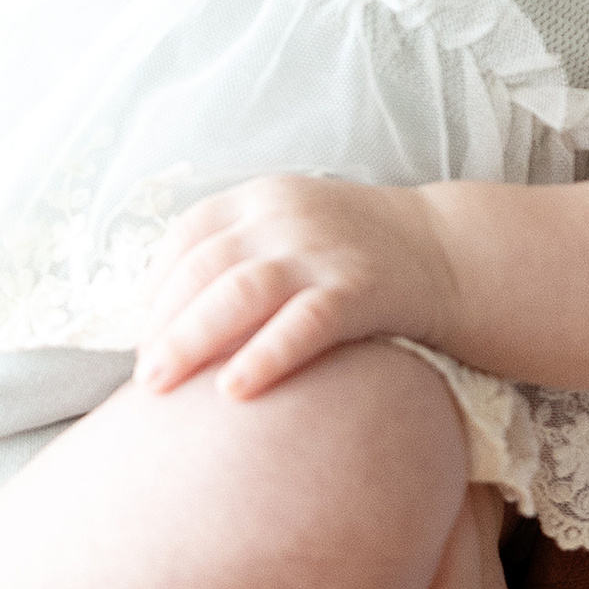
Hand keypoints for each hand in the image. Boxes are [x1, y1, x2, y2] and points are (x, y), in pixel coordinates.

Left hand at [136, 174, 445, 397]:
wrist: (445, 251)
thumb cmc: (352, 252)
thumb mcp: (291, 229)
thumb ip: (237, 256)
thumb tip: (164, 322)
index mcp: (261, 197)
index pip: (188, 236)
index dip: (155, 289)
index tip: (142, 337)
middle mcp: (285, 217)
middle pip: (204, 268)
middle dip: (163, 325)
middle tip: (143, 378)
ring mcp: (322, 251)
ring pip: (240, 292)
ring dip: (191, 340)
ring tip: (160, 387)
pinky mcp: (359, 289)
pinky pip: (303, 323)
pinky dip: (264, 355)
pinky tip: (234, 391)